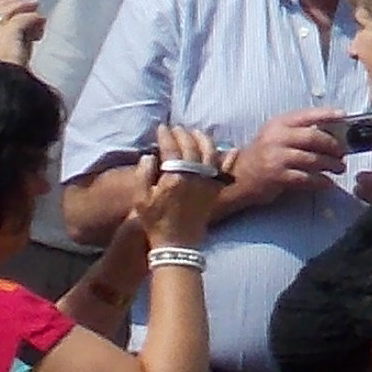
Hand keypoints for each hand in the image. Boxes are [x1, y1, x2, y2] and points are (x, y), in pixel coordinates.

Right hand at [140, 126, 224, 250]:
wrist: (177, 244)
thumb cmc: (155, 222)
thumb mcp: (140, 200)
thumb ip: (142, 175)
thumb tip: (149, 155)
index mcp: (174, 177)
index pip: (171, 148)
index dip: (166, 135)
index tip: (162, 128)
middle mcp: (194, 176)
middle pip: (191, 146)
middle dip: (183, 133)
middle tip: (176, 128)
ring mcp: (207, 182)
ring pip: (210, 152)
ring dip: (203, 139)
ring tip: (195, 132)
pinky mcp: (216, 190)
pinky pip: (226, 170)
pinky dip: (229, 157)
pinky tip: (230, 148)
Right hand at [226, 108, 355, 207]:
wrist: (237, 176)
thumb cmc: (263, 154)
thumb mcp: (276, 135)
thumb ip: (298, 130)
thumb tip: (332, 132)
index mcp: (279, 124)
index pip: (307, 115)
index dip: (327, 114)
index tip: (344, 116)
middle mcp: (277, 138)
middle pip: (313, 137)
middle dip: (333, 145)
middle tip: (343, 153)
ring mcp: (276, 157)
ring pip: (312, 159)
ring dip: (330, 164)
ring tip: (339, 168)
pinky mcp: (277, 176)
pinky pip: (306, 178)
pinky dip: (320, 181)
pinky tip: (328, 183)